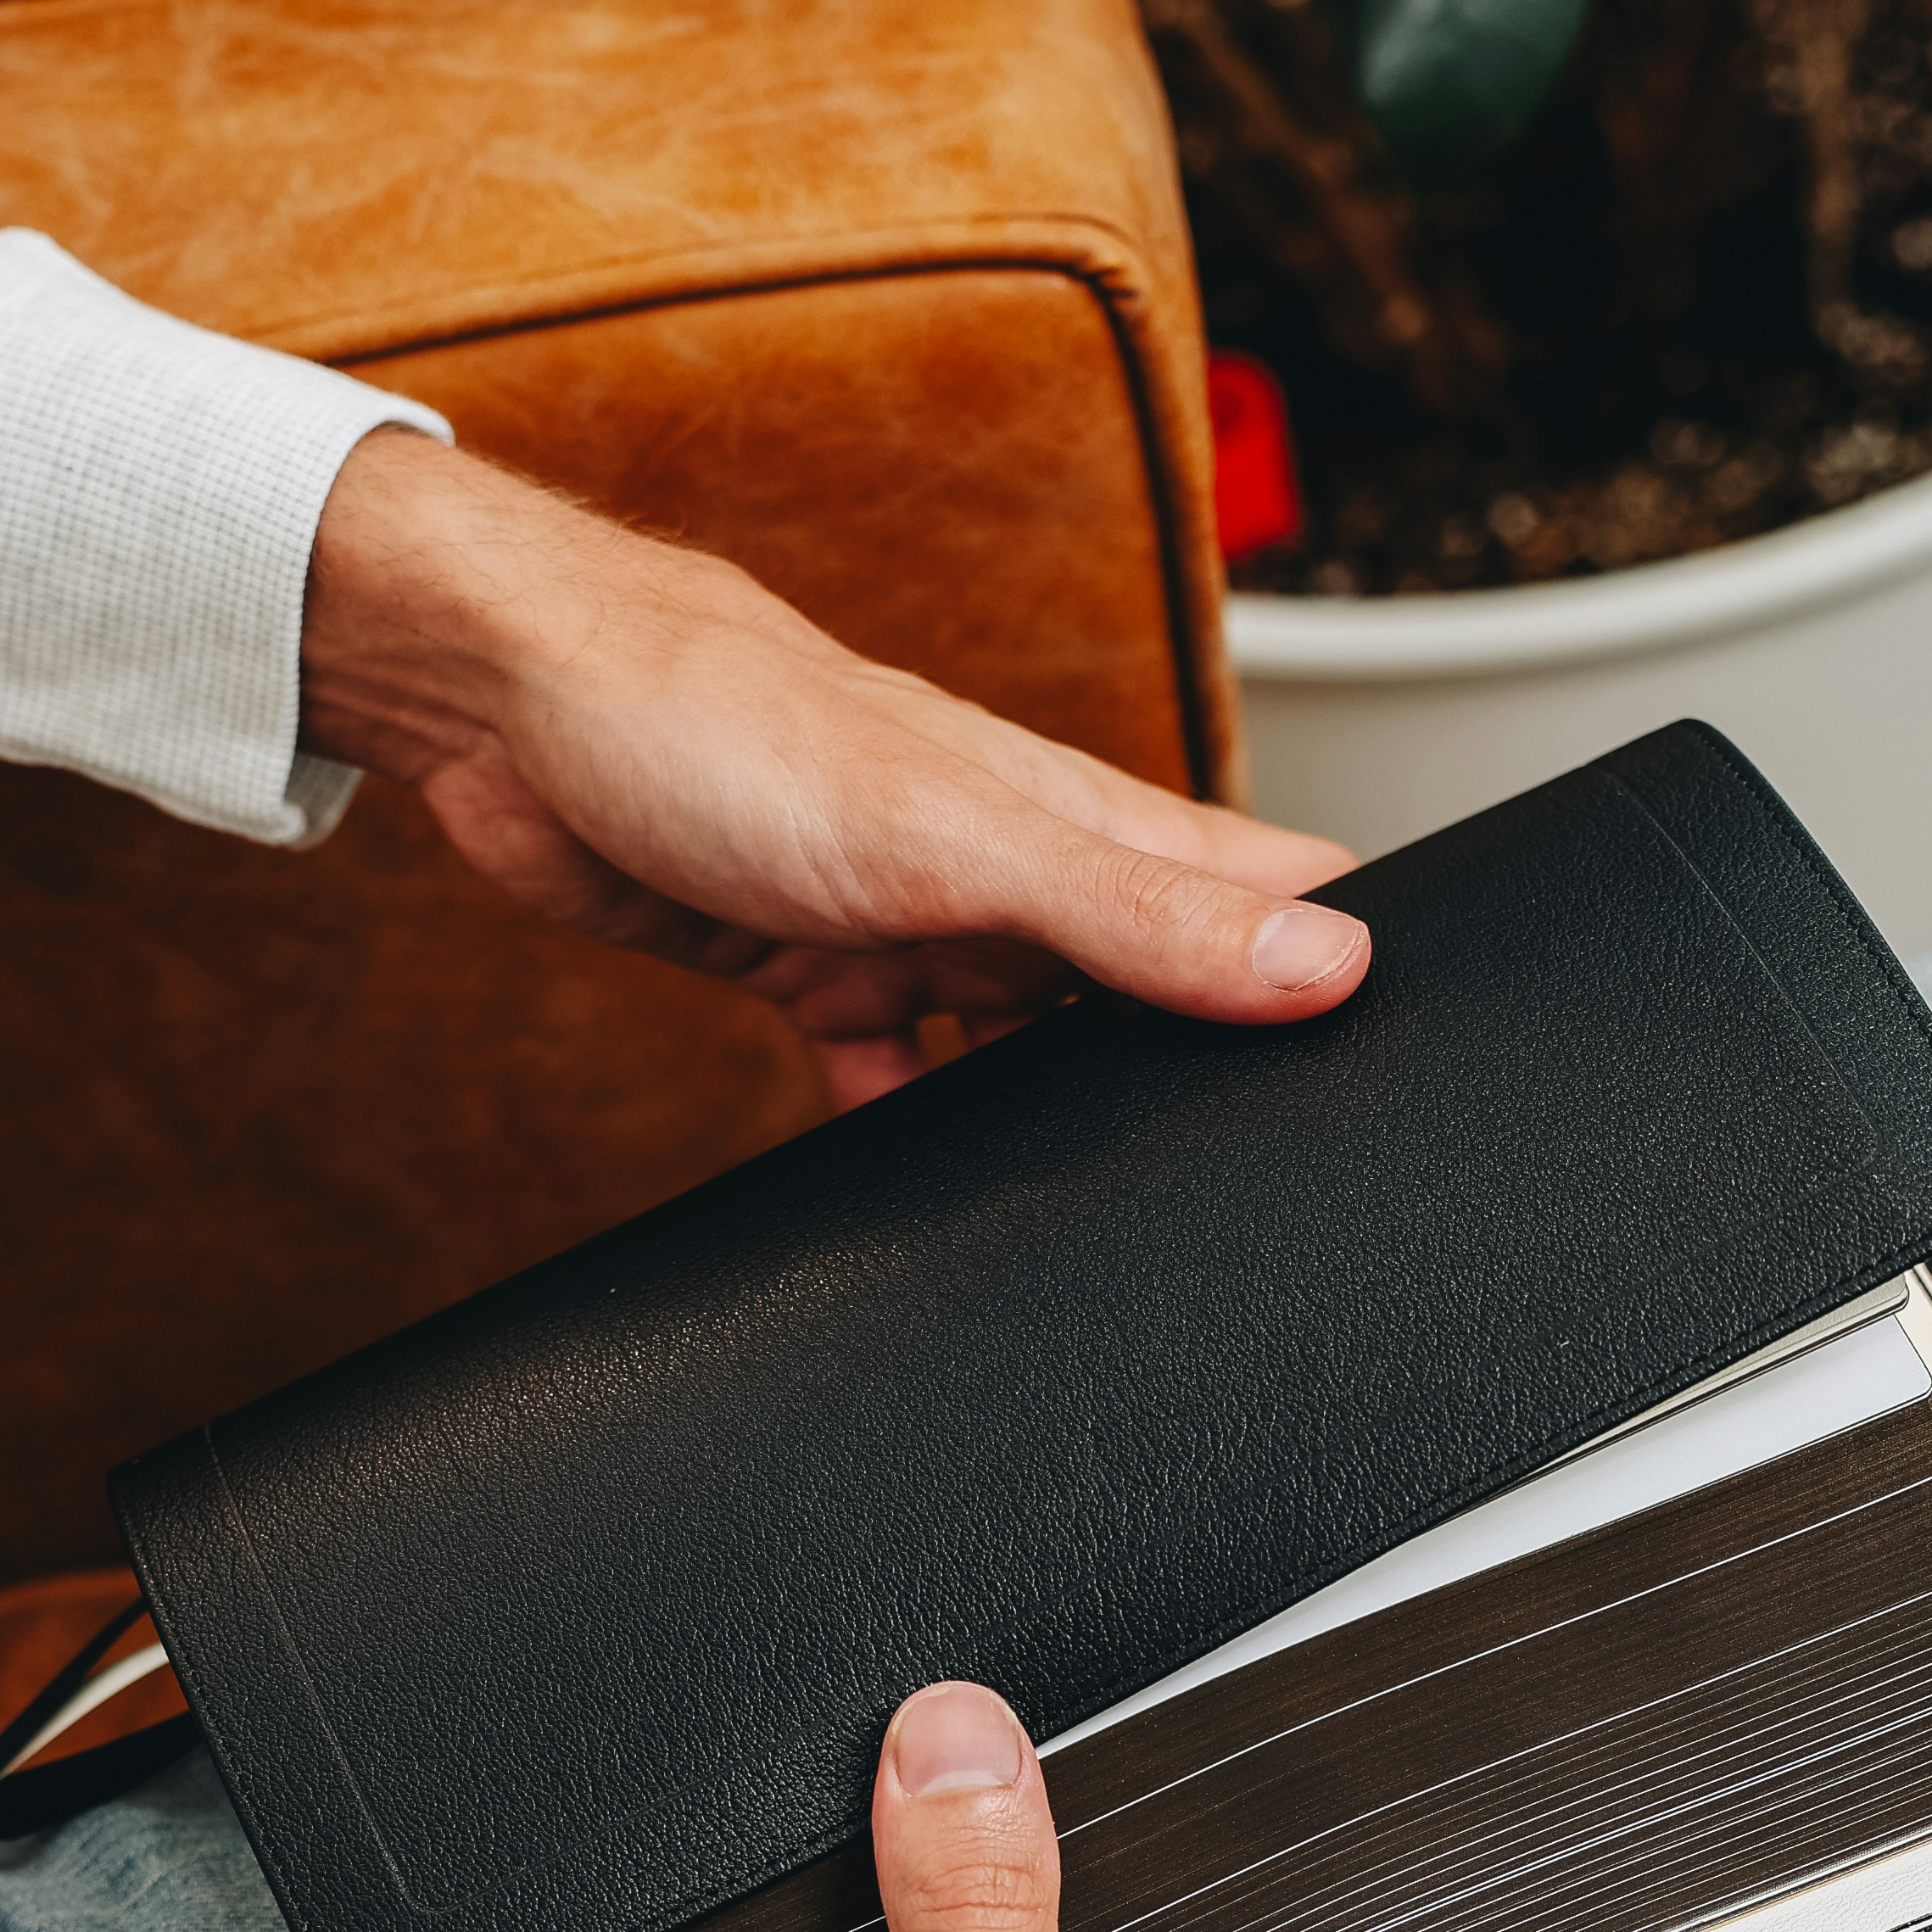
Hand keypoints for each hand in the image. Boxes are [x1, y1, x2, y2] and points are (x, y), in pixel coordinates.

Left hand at [298, 430, 1370, 1107]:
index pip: (1269, 889)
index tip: (1421, 1058)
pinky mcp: (813, 969)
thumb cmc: (720, 720)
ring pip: (1035, 1042)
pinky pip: (891, 1075)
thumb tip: (1325, 968)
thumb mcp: (961, 840)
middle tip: (1276, 1185)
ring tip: (1121, 1222)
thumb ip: (1136, 914)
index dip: (1354, 961)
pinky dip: (912, 1133)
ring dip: (1070, 1116)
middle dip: (1219, 1067)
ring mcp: (914, 922)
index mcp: (1078, 821)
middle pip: (1163, 985)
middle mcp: (1013, 871)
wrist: (511, 709)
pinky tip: (919, 1200)